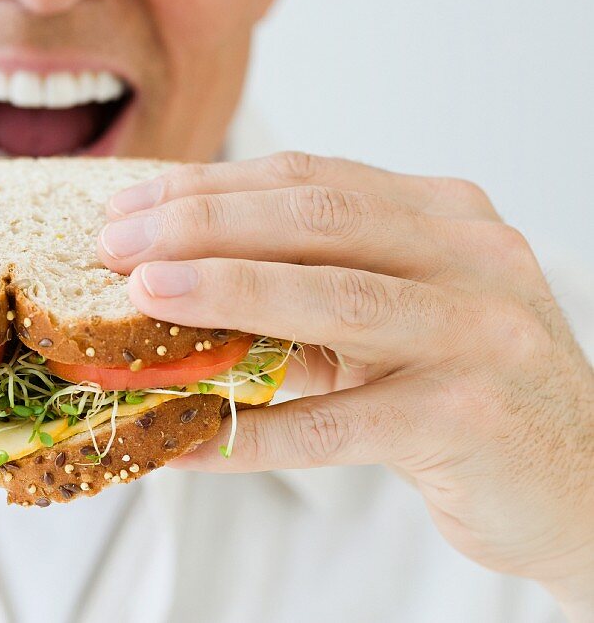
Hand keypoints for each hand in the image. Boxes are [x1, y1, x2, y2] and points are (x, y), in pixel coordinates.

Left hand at [97, 151, 593, 615]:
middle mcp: (469, 256)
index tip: (129, 205)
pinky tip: (187, 438)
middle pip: (313, 219)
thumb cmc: (463, 387)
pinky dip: (255, 431)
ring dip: (223, 293)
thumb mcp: (391, 317)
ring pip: (331, 297)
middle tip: (116, 245)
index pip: (307, 181)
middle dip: (200, 224)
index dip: (208, 187)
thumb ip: (305, 291)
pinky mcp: (468, 416)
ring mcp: (478, 332)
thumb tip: (173, 282)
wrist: (577, 480)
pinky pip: (340, 422)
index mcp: (442, 216)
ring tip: (142, 296)